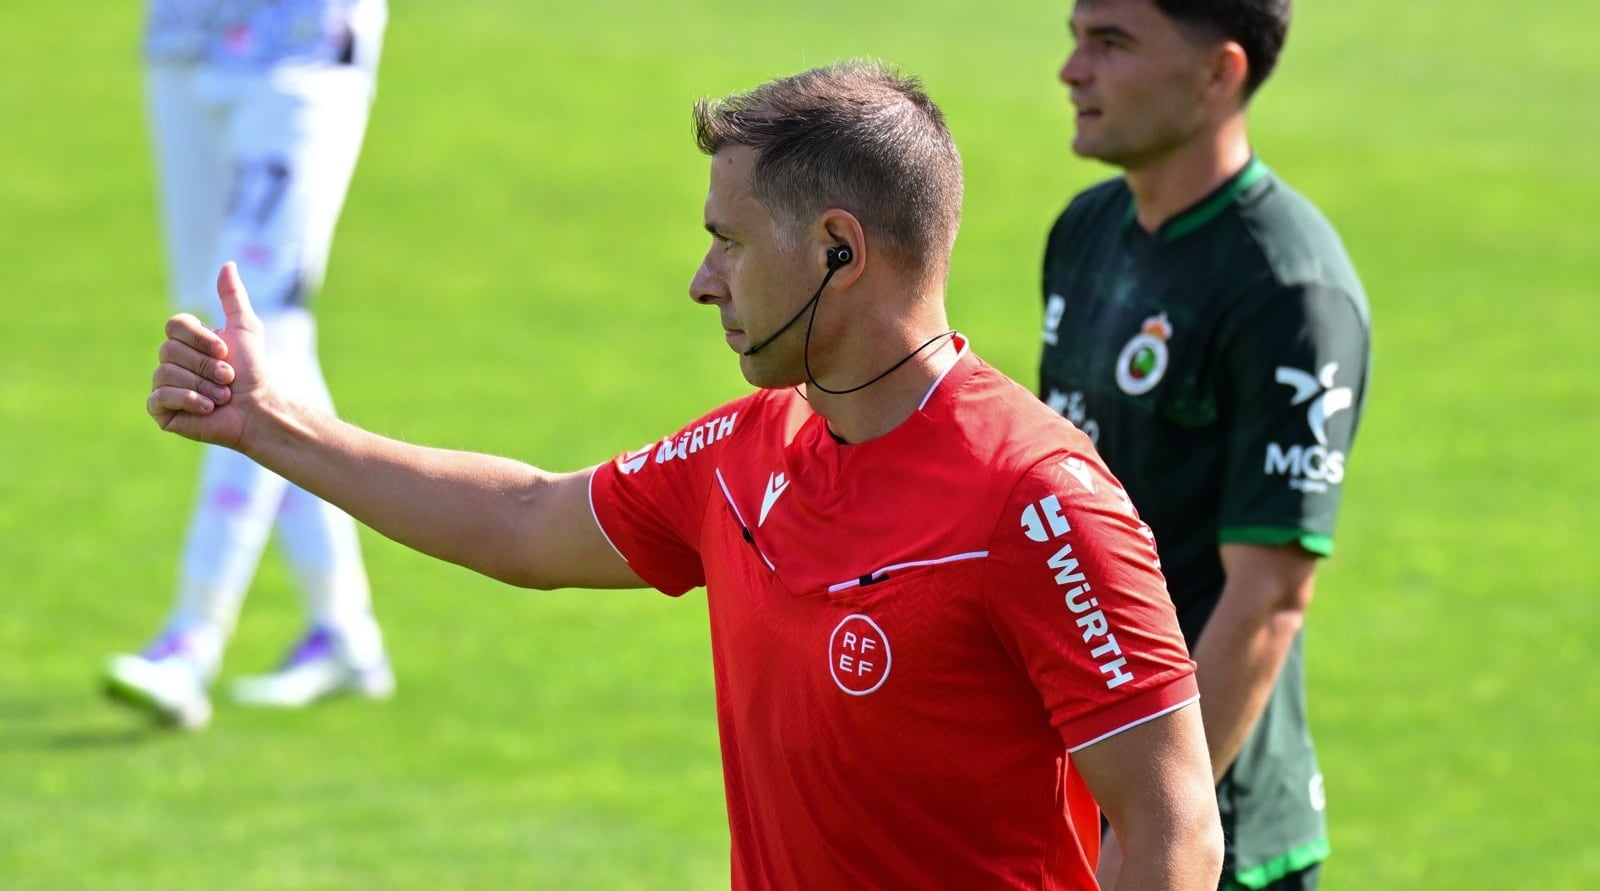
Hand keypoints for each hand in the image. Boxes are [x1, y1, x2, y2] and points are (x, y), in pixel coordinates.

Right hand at [147, 262, 268, 448]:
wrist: (258, 409)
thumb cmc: (253, 371)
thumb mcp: (245, 328)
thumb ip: (233, 298)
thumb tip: (227, 264)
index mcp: (185, 340)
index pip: (174, 325)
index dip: (200, 338)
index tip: (226, 351)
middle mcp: (170, 360)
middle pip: (169, 350)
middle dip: (206, 366)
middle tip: (228, 379)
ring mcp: (162, 384)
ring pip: (165, 373)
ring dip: (203, 386)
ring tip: (223, 396)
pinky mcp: (160, 410)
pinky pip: (158, 397)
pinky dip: (187, 400)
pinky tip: (207, 408)